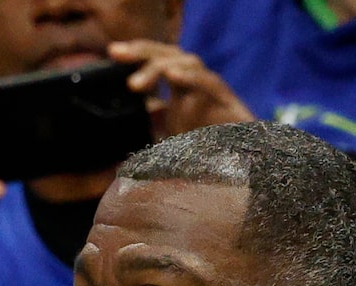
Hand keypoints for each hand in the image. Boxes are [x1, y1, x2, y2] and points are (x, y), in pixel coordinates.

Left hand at [108, 41, 252, 138]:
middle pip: (169, 52)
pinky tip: (173, 77)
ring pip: (187, 61)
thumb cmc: (208, 150)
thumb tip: (136, 114)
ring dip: (160, 68)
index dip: (135, 53)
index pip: (157, 58)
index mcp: (180, 84)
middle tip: (116, 53)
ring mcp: (212, 88)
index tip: (111, 53)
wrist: (243, 165)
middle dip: (141, 50)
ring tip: (135, 85)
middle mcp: (196, 80)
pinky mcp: (227, 100)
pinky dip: (190, 77)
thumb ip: (155, 123)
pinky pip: (208, 81)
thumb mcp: (171, 135)